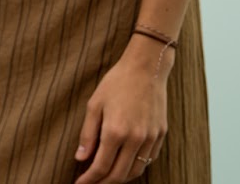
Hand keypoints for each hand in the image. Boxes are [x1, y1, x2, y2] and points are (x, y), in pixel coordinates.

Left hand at [74, 38, 168, 182]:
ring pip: (136, 171)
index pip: (100, 167)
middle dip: (103, 183)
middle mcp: (135, 139)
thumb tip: (80, 158)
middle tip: (91, 183)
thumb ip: (87, 134)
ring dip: (120, 178)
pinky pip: (148, 159)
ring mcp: (150, 138)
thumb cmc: (117, 82)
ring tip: (107, 176)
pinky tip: (126, 163)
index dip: (89, 180)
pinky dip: (136, 166)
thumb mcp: (94, 104)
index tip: (79, 183)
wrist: (147, 67)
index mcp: (115, 131)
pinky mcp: (160, 134)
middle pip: (118, 175)